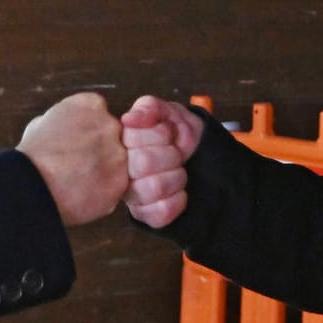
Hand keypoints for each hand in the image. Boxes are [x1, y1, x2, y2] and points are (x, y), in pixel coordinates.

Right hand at [17, 92, 126, 226]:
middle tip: (79, 164)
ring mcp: (118, 153)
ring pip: (117, 163)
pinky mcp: (120, 181)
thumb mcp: (42, 122)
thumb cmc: (32, 155)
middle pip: (113, 137)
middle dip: (99, 150)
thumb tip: (65, 126)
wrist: (32, 185)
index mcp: (91, 105)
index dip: (87, 131)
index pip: (99, 114)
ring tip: (78, 181)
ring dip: (103, 171)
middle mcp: (110, 125)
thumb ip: (63, 120)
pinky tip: (83, 194)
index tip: (77, 142)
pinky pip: (116, 186)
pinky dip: (102, 192)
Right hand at [119, 95, 204, 227]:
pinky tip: (180, 193)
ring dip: (176, 177)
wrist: (202, 159)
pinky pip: (160, 212)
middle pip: (143, 162)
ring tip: (178, 172)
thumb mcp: (167, 112)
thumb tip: (129, 118)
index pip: (132, 137)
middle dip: (170, 155)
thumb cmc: (179, 135)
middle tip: (175, 154)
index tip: (167, 134)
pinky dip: (178, 201)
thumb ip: (149, 107)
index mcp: (120, 144)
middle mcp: (120, 171)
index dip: (159, 134)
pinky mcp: (146, 215)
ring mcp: (132, 195)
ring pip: (153, 188)